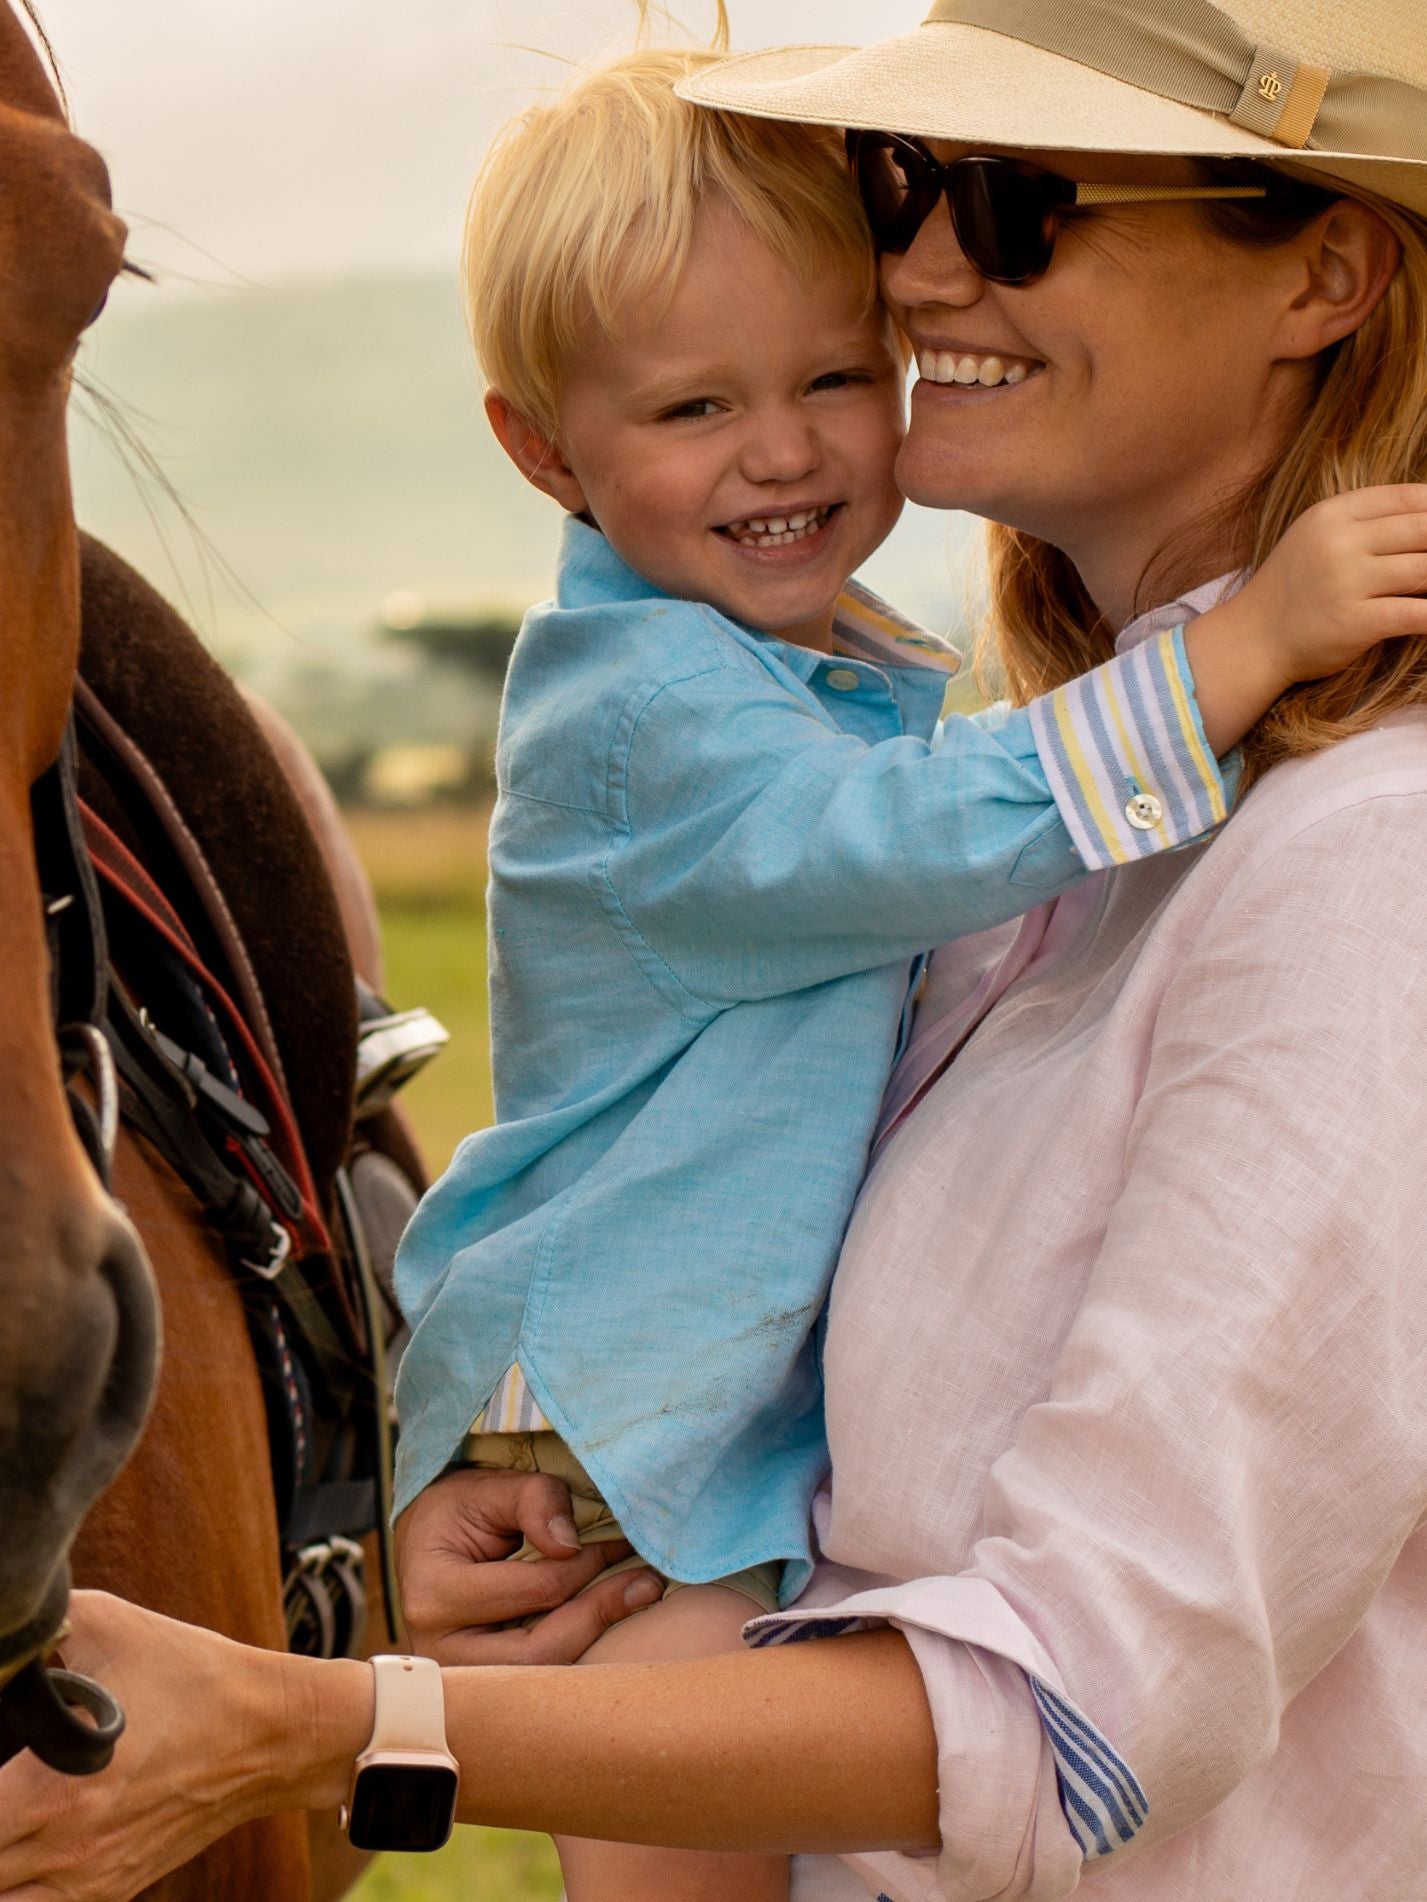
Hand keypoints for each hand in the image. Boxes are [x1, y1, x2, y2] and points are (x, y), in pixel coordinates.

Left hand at [0, 1592, 355, 1901]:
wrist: (270, 1731)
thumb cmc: (192, 1675)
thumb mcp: (107, 1623)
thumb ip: (40, 1626)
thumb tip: (10, 1625)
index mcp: (55, 1790)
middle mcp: (67, 1849)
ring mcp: (90, 1882)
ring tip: (6, 1820)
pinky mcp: (110, 1893)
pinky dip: (18, 1888)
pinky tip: (20, 1849)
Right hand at [396, 1467, 661, 1664]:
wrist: (428, 1543)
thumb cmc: (460, 1511)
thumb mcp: (491, 1487)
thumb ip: (534, 1501)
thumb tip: (572, 1546)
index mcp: (435, 1594)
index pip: (534, 1589)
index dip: (586, 1564)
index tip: (620, 1540)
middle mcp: (440, 1649)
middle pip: (538, 1653)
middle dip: (598, 1613)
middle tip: (646, 1582)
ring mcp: (459, 1678)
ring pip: (541, 1678)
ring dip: (594, 1638)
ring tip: (638, 1598)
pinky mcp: (480, 1687)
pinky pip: (537, 1682)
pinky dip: (577, 1650)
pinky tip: (609, 1619)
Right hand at [1183, 484, 1426, 756]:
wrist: (1252, 639)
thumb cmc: (1293, 588)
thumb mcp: (1317, 538)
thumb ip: (1364, 523)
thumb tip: (1426, 520)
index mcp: (1332, 515)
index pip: (1406, 497)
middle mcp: (1339, 543)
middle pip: (1423, 529)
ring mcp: (1347, 583)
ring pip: (1425, 570)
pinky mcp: (1355, 622)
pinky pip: (1417, 614)